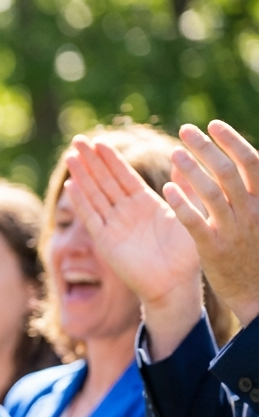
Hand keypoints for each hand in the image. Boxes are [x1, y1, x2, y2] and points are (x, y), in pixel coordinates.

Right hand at [63, 137, 201, 357]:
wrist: (175, 283)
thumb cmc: (187, 253)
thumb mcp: (189, 212)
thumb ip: (185, 186)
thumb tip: (184, 157)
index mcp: (146, 203)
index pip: (124, 175)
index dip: (111, 159)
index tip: (99, 141)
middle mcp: (127, 212)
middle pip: (104, 180)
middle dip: (91, 161)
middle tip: (78, 140)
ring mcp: (114, 225)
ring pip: (94, 195)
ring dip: (82, 176)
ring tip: (71, 156)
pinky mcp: (106, 241)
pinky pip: (91, 217)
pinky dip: (81, 201)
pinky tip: (71, 185)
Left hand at [167, 120, 258, 327]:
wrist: (256, 291)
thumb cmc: (253, 247)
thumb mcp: (256, 214)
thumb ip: (244, 190)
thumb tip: (226, 158)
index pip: (252, 163)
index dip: (232, 141)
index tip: (213, 125)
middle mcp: (251, 212)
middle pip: (229, 172)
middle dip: (207, 148)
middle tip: (185, 131)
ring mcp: (233, 230)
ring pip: (213, 193)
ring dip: (193, 170)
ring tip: (174, 153)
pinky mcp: (214, 249)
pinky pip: (196, 222)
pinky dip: (182, 203)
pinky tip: (166, 188)